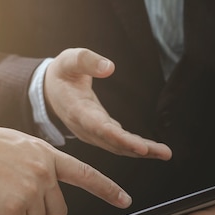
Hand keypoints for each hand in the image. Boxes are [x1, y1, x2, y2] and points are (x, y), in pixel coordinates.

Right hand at [0, 115, 131, 214]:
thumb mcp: (16, 149)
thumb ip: (35, 170)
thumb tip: (38, 203)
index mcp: (46, 155)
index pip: (84, 173)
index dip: (106, 188)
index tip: (125, 200)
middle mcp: (44, 172)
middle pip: (57, 213)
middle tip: (12, 206)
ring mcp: (32, 189)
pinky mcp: (15, 207)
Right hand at [44, 48, 171, 159]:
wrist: (50, 91)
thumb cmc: (62, 73)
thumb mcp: (69, 60)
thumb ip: (87, 61)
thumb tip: (109, 67)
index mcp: (77, 110)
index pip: (100, 127)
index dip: (120, 138)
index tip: (140, 147)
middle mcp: (85, 127)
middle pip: (113, 142)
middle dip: (139, 149)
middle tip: (164, 153)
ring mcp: (91, 133)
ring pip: (118, 146)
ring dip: (142, 151)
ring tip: (164, 153)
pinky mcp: (99, 132)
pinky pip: (118, 143)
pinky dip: (135, 147)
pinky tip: (152, 150)